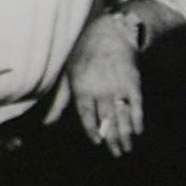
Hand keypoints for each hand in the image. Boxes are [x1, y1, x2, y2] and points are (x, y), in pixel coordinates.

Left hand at [64, 13, 144, 156]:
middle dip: (112, 139)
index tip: (97, 142)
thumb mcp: (67, 75)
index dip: (93, 129)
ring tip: (127, 148)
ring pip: (122, 115)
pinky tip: (138, 131)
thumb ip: (59, 101)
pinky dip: (138, 118)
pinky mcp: (133, 81)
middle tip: (117, 154)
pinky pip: (136, 104)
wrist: (109, 31)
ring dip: (125, 134)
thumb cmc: (82, 55)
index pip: (87, 115)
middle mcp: (100, 88)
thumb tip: (46, 124)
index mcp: (82, 87)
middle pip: (107, 119)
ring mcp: (118, 85)